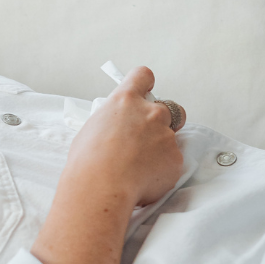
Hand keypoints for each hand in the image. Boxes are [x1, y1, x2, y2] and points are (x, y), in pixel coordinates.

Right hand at [67, 65, 183, 210]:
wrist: (101, 187)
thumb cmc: (88, 162)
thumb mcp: (92, 130)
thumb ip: (113, 123)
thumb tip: (117, 131)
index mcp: (126, 101)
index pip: (143, 76)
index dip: (146, 83)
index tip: (146, 90)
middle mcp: (150, 113)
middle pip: (171, 108)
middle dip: (162, 122)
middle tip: (146, 140)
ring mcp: (166, 135)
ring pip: (170, 139)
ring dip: (160, 149)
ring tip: (138, 168)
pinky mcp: (176, 158)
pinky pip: (172, 162)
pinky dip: (162, 171)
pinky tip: (143, 180)